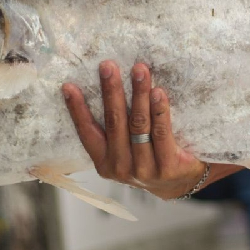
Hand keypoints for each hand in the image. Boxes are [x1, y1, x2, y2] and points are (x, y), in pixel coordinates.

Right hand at [63, 61, 206, 199]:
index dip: (77, 109)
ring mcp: (143, 169)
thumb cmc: (149, 156)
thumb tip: (107, 85)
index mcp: (104, 162)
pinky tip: (158, 92)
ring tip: (139, 70)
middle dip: (111, 90)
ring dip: (138, 93)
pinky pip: (161, 132)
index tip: (69, 86)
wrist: (180, 183)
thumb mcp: (125, 149)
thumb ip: (117, 128)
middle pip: (114, 122)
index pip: (87, 132)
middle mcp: (120, 167)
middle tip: (108, 65)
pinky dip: (159, 110)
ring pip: (138, 125)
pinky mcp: (167, 166)